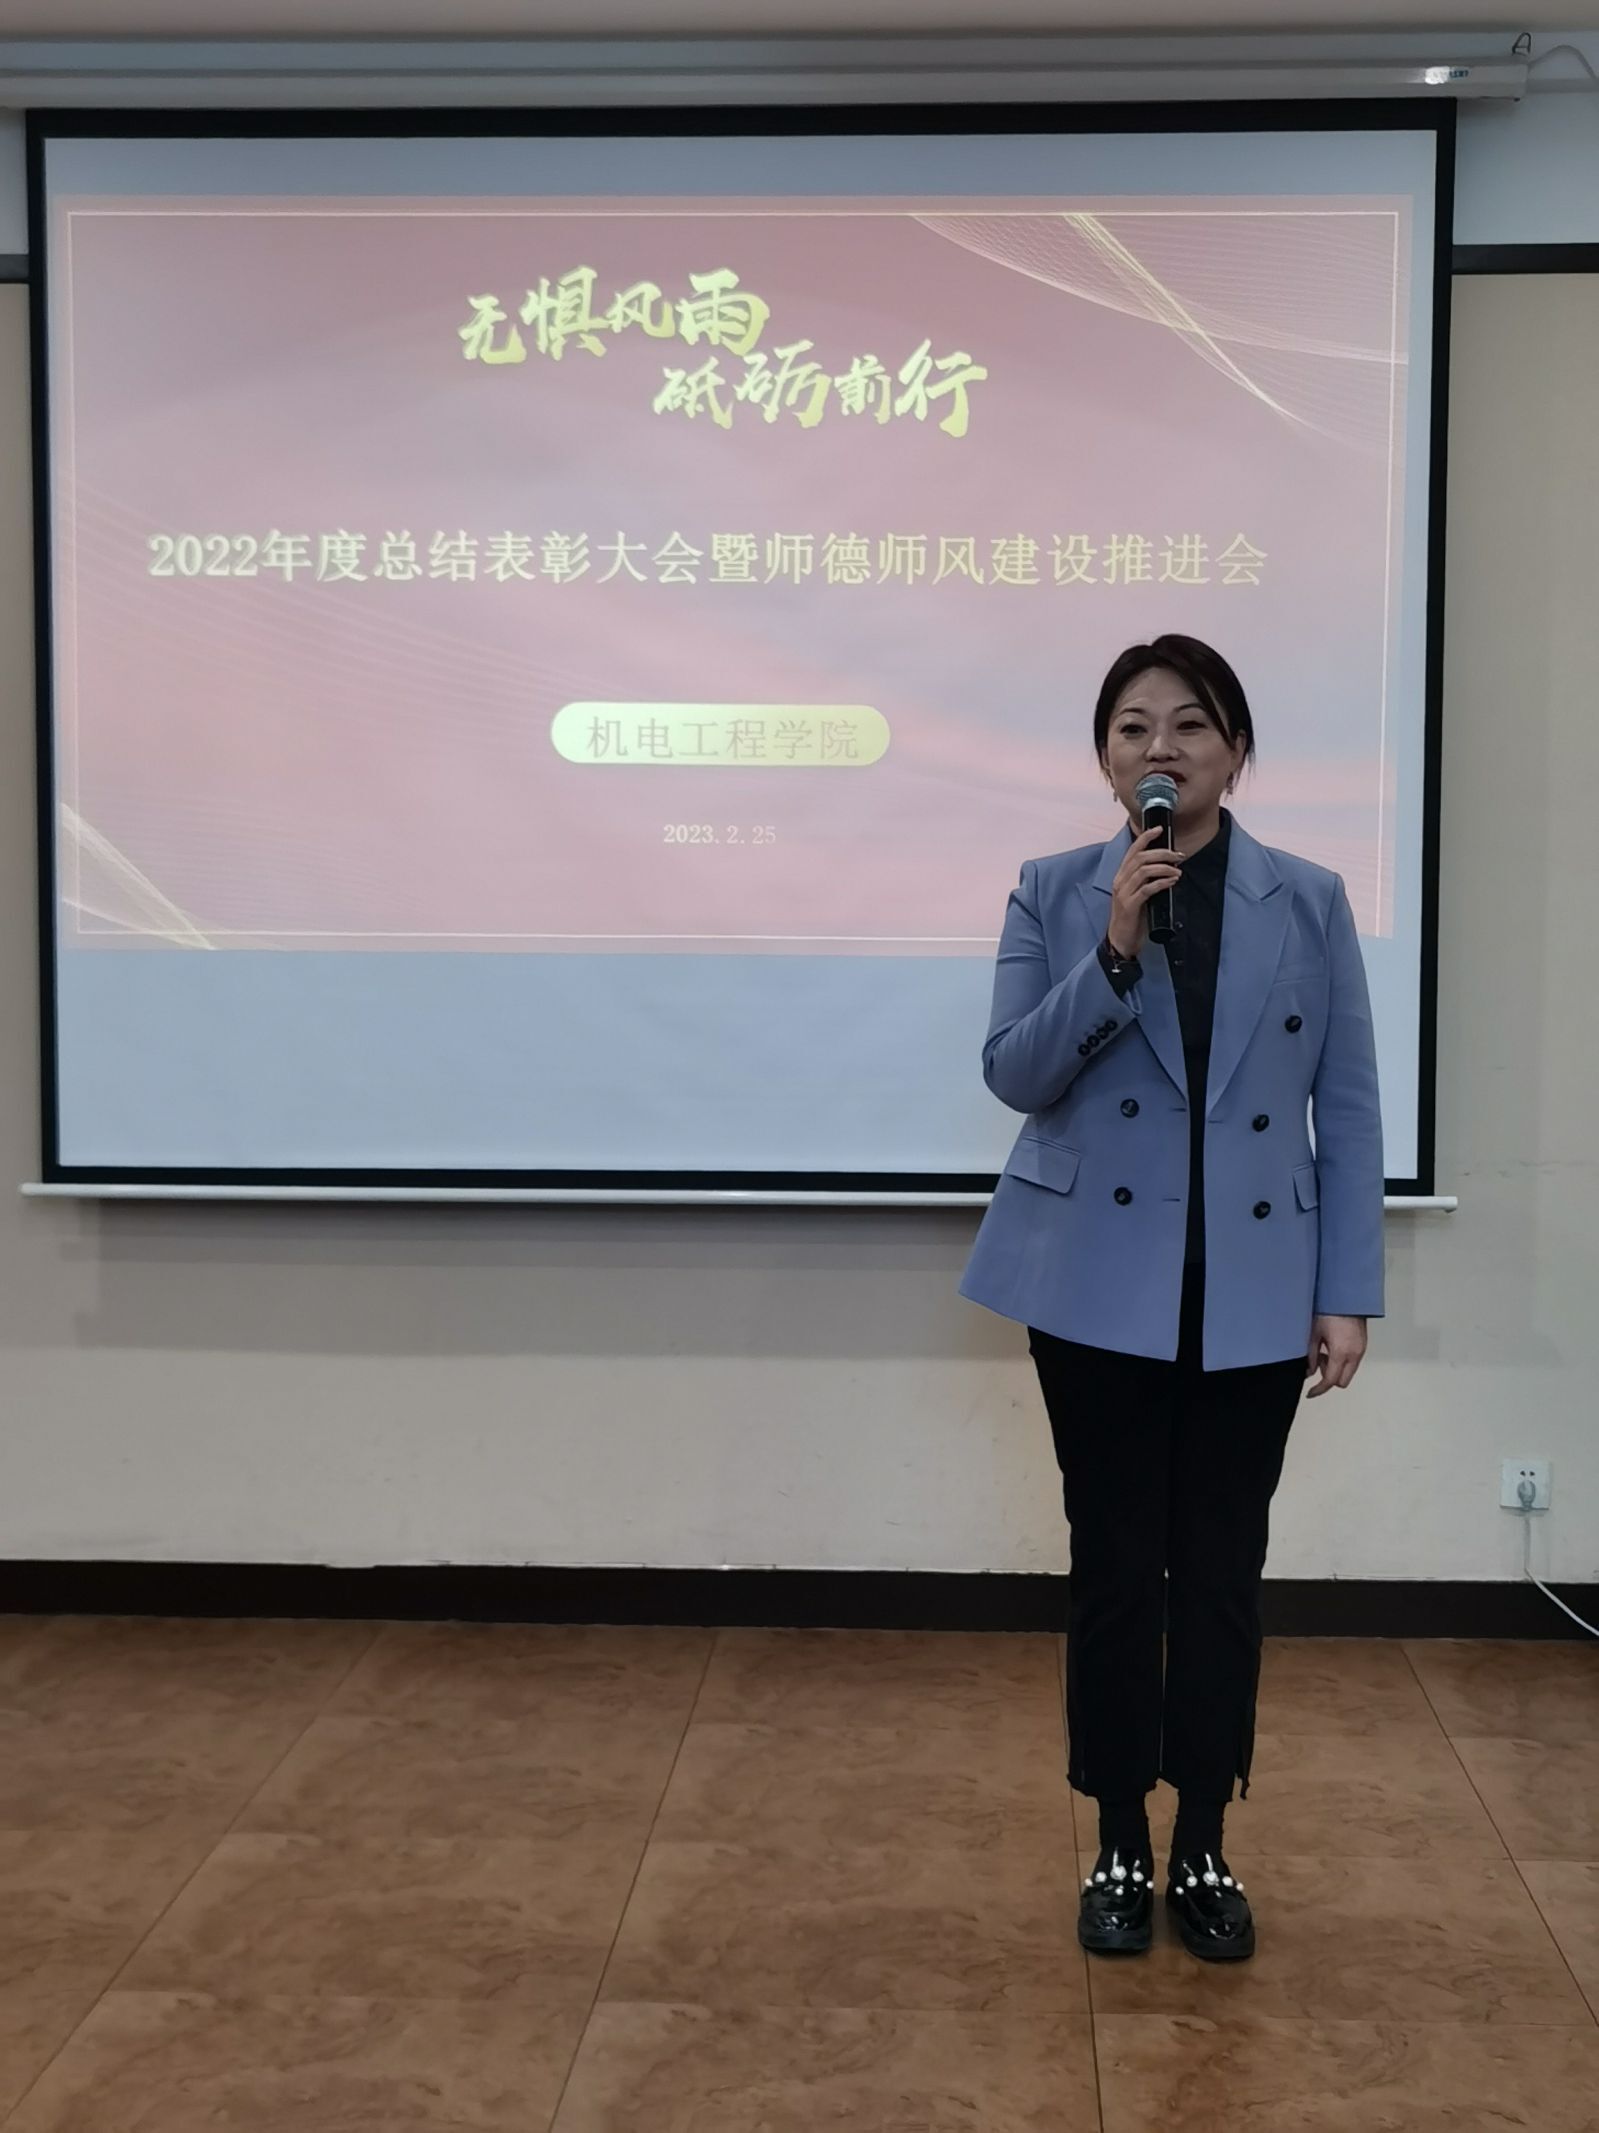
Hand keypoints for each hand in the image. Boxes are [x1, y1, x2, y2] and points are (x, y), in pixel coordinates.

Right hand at [1106, 826, 1185, 957]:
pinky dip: (1162, 883)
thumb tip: (1167, 868)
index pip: (1132, 851)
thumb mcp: (1137, 894)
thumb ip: (1146, 881)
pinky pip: (1147, 889)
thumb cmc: (1132, 917)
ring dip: (1164, 868)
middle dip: (1162, 853)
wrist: (1120, 940)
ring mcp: (1124, 893)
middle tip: (1179, 855)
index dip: (1145, 837)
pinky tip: (1172, 882)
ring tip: (1178, 871)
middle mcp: (1120, 881)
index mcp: (1121, 876)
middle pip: (1140, 858)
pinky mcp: (1130, 905)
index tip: (1160, 829)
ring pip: (1144, 871)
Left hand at [1306, 1314, 1366, 1397]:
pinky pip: (1352, 1362)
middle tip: (1317, 1363)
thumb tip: (1308, 1371)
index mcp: (1341, 1352)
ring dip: (1335, 1369)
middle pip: (1342, 1381)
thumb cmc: (1330, 1310)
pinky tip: (1332, 1347)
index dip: (1319, 1389)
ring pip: (1348, 1372)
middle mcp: (1354, 1354)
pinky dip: (1342, 1361)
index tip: (1311, 1392)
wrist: (1347, 1296)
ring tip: (1324, 1351)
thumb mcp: (1314, 1334)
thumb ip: (1311, 1356)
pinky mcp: (1363, 1345)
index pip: (1330, 1380)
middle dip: (1328, 1378)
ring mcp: (1361, 1350)